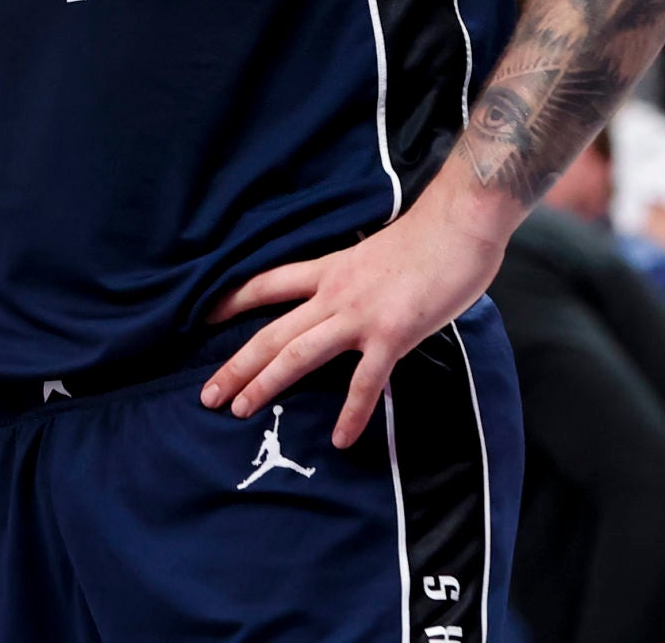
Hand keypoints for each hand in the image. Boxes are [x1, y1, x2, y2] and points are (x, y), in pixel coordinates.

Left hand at [199, 195, 508, 448]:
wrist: (459, 224)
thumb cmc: (427, 237)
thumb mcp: (374, 254)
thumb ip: (356, 277)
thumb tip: (353, 293)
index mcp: (329, 269)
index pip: (267, 284)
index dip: (233, 301)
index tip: (204, 318)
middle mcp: (334, 293)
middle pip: (272, 331)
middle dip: (237, 365)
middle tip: (208, 395)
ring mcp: (359, 315)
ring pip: (298, 353)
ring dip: (266, 384)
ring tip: (240, 411)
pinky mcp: (391, 335)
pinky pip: (365, 382)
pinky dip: (352, 414)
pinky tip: (340, 440)